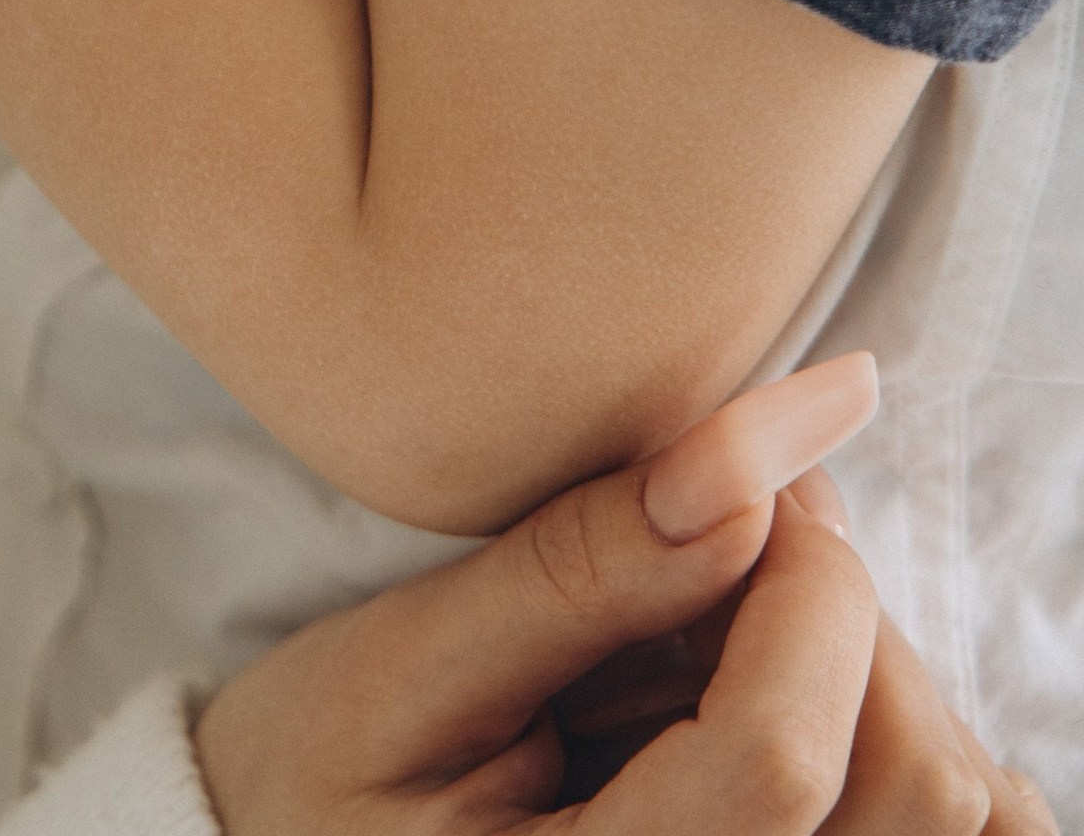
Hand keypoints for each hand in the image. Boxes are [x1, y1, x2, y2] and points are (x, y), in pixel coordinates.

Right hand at [193, 368, 1042, 835]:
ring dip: (866, 671)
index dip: (799, 577)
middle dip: (839, 612)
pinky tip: (763, 690)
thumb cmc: (316, 776)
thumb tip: (741, 468)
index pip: (782, 757)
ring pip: (944, 803)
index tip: (749, 462)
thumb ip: (569, 575)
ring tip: (720, 625)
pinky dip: (885, 733)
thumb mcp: (397, 666)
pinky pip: (926, 821)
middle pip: (905, 786)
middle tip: (722, 531)